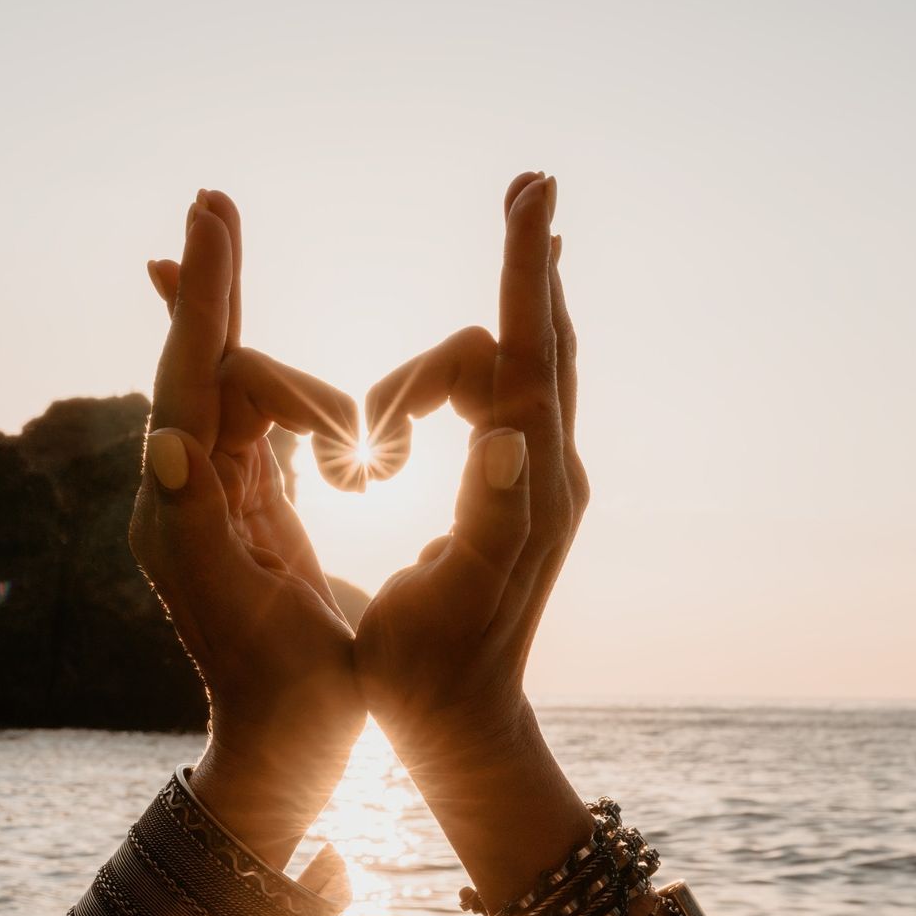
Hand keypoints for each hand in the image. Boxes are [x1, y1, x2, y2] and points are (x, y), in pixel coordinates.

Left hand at [132, 190, 365, 866]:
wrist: (288, 754)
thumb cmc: (288, 697)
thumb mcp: (242, 611)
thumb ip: (197, 525)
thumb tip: (161, 438)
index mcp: (181, 508)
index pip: (189, 375)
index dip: (204, 294)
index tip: (209, 214)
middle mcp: (185, 489)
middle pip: (207, 363)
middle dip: (215, 282)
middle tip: (209, 200)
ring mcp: (216, 495)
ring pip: (239, 388)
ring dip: (285, 369)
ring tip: (344, 430)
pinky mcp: (248, 507)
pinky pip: (253, 419)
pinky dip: (273, 381)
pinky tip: (254, 343)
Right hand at [353, 173, 586, 755]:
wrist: (462, 729)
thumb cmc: (430, 673)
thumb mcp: (452, 600)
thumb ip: (489, 519)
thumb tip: (510, 435)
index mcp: (527, 486)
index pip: (527, 352)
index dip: (523, 269)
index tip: (532, 189)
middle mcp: (548, 471)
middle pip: (540, 339)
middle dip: (530, 261)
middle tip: (528, 186)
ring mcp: (538, 480)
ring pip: (513, 369)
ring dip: (439, 368)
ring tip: (367, 443)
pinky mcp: (519, 492)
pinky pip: (500, 398)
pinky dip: (461, 373)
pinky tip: (453, 368)